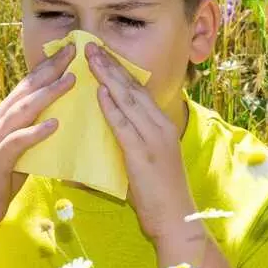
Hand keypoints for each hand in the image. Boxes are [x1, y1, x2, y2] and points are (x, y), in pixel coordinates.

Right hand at [0, 43, 75, 227]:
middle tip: (72, 52)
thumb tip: (58, 118)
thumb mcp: (19, 149)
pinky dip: (36, 132)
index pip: (27, 86)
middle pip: (26, 90)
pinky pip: (18, 142)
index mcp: (3, 117)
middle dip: (50, 70)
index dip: (46, 67)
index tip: (67, 51)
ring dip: (48, 94)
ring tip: (70, 81)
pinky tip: (54, 124)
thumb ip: (32, 131)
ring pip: (24, 110)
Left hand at [86, 42, 196, 240]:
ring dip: (107, 77)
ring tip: (90, 58)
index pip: (138, 90)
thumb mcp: (147, 161)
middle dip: (110, 65)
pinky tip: (99, 92)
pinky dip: (111, 107)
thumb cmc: (159, 196)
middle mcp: (160, 126)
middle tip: (91, 45)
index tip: (102, 53)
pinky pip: (124, 126)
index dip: (119, 70)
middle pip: (133, 88)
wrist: (177, 221)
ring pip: (128, 100)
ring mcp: (154, 139)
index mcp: (162, 125)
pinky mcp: (144, 155)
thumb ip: (130, 142)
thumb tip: (107, 129)